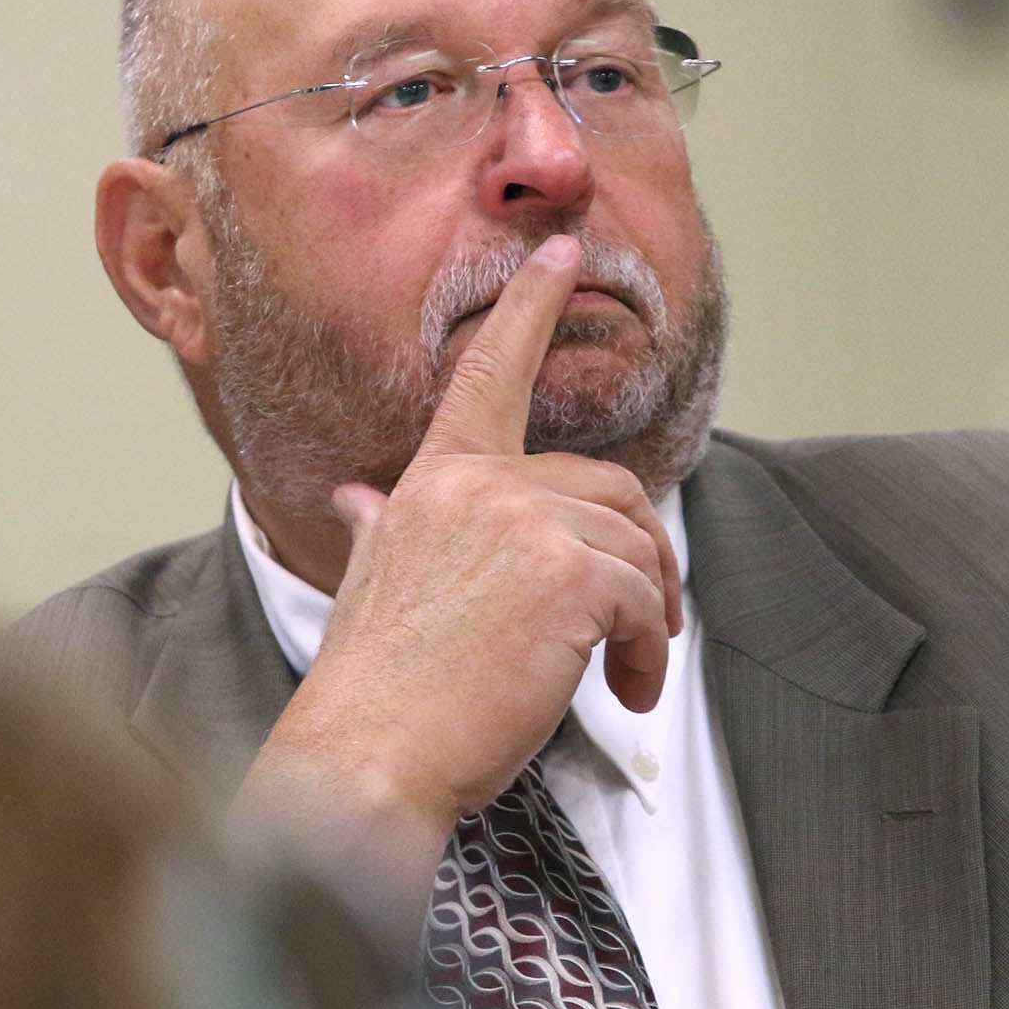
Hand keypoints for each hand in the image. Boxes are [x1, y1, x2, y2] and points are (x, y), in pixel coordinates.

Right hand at [227, 234, 680, 957]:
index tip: (560, 251)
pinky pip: (645, 601)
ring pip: (638, 548)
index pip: (488, 376)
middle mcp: (480, 487)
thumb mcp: (372, 585)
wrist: (365, 756)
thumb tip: (360, 499)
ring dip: (648, 621)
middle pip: (612, 488)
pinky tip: (620, 694)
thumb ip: (384, 529)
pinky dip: (648, 651)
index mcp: (433, 483)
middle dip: (643, 557)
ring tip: (621, 679)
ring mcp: (525, 524)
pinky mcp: (571, 577)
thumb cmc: (372, 688)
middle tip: (642, 626)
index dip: (529, 308)